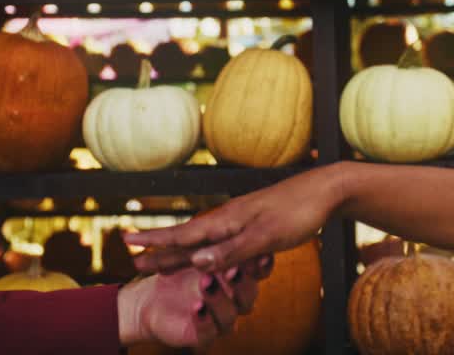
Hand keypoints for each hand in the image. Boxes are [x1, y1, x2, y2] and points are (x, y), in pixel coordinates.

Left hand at [116, 257, 272, 347]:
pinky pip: (207, 333)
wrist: (150, 303)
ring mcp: (219, 320)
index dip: (261, 265)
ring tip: (207, 280)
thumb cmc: (175, 275)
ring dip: (219, 298)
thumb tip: (227, 223)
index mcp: (236, 279)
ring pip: (229, 315)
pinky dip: (203, 320)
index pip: (256, 272)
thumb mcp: (191, 252)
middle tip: (234, 267)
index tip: (262, 253)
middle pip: (247, 295)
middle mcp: (232, 301)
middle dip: (242, 281)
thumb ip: (209, 243)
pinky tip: (197, 306)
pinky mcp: (202, 336)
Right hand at [126, 164, 344, 274]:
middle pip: (188, 238)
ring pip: (204, 238)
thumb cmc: (298, 212)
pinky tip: (208, 252)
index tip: (127, 242)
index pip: (183, 236)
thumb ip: (231, 251)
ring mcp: (241, 219)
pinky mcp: (254, 222)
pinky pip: (222, 239)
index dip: (155, 243)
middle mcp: (228, 219)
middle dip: (161, 249)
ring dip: (181, 249)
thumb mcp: (266, 236)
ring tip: (161, 258)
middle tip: (134, 258)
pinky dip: (207, 249)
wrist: (326, 190)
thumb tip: (195, 262)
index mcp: (226, 221)